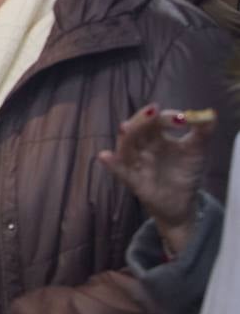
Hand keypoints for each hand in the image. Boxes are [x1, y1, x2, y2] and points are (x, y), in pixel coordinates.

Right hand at [98, 103, 212, 254]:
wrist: (182, 202)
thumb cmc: (185, 172)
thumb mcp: (197, 150)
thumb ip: (203, 133)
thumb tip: (209, 116)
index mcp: (156, 135)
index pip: (157, 121)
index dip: (167, 117)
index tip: (184, 120)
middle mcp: (142, 145)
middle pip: (137, 128)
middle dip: (142, 119)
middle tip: (153, 111)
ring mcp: (135, 161)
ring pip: (125, 146)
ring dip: (125, 137)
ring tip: (125, 127)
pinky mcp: (132, 179)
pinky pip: (119, 171)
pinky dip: (111, 164)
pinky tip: (104, 156)